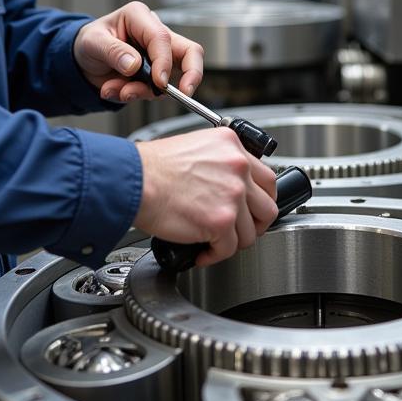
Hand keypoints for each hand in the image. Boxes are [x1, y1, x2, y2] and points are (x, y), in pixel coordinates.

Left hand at [73, 0, 203, 102]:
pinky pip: (156, 91)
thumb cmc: (89, 42)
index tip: (158, 82)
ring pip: (174, 77)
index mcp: (139, 17)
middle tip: (185, 93)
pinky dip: (137, 96)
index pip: (162, 38)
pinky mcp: (156, 74)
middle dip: (191, 74)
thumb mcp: (93, 43)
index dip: (163, 61)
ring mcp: (158, 56)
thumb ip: (113, 51)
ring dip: (146, 92)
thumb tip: (134, 65)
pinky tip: (117, 91)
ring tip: (118, 91)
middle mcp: (155, 34)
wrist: (83, 60)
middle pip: (189, 52)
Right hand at [134, 128, 277, 266]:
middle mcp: (238, 167)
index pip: (267, 177)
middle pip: (267, 206)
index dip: (259, 198)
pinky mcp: (222, 221)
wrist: (135, 180)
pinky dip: (215, 255)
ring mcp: (233, 194)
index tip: (251, 208)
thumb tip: (226, 185)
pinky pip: (229, 248)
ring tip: (214, 241)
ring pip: (250, 232)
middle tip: (239, 229)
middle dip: (254, 223)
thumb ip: (219, 163)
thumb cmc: (152, 167)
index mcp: (232, 145)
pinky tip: (202, 251)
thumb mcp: (195, 147)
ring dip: (232, 241)